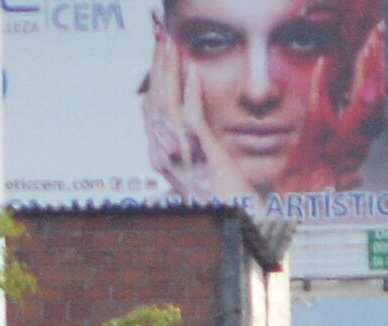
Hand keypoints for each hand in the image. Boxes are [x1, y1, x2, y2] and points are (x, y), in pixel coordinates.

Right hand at [140, 26, 248, 196]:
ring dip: (168, 71)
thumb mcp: (203, 167)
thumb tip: (186, 122)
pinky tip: (193, 70)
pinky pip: (191, 118)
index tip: (158, 56)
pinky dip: (191, 91)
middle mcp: (165, 158)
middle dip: (156, 69)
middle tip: (161, 41)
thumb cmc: (225, 200)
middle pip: (153, 104)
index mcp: (162, 160)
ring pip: (166, 106)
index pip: (150, 112)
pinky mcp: (203, 156)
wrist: (237, 222)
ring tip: (171, 46)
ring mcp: (181, 157)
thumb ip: (191, 144)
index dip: (152, 81)